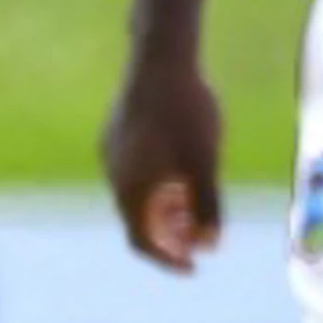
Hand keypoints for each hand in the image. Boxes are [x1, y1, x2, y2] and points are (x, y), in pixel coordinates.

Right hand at [99, 51, 225, 272]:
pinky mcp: (117, 129)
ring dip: (162, 209)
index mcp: (131, 186)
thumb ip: (208, 207)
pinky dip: (155, 184)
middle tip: (198, 240)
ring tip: (193, 208)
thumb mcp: (205, 162)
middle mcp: (114, 171)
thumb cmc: (187, 111)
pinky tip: (180, 171)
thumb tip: (211, 245)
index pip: (142, 240)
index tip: (194, 266)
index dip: (168, 259)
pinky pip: (133, 170)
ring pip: (134, 193)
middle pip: (136, 219)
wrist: (161, 56)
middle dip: (168, 235)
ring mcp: (111, 148)